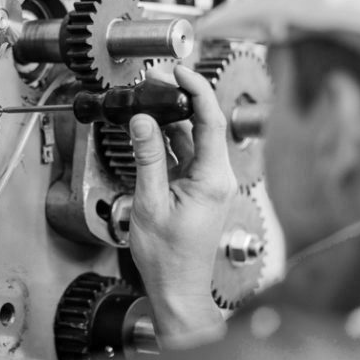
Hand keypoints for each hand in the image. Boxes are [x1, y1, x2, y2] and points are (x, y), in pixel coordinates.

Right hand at [128, 65, 236, 342]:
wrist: (176, 287)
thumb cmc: (168, 256)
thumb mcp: (150, 202)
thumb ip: (147, 158)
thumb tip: (142, 121)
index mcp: (213, 178)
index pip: (210, 121)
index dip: (195, 90)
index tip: (177, 72)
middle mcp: (217, 178)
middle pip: (203, 125)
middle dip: (180, 99)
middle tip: (155, 80)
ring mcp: (208, 183)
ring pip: (192, 139)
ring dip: (171, 119)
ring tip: (148, 100)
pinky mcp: (196, 189)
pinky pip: (184, 155)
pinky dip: (168, 140)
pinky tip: (150, 130)